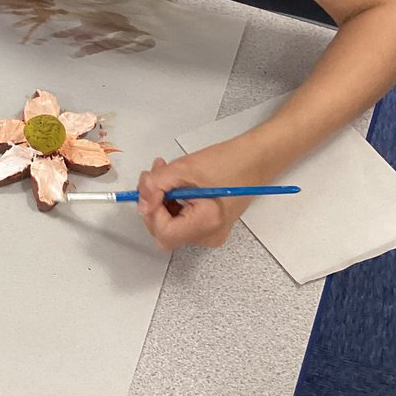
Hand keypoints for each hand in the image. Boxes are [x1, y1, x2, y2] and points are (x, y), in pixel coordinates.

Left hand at [136, 140, 273, 249]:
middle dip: (153, 203)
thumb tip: (140, 201)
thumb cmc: (229, 162)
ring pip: (169, 224)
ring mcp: (209, 233)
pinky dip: (172, 202)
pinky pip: (180, 220)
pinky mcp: (208, 226)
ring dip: (161, 200)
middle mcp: (208, 236)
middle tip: (154, 176)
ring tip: (166, 174)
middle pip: (164, 231)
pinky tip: (176, 183)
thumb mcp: (184, 168)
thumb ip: (156, 185)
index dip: (151, 210)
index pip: (163, 231)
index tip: (151, 188)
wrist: (255, 159)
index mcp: (207, 224)